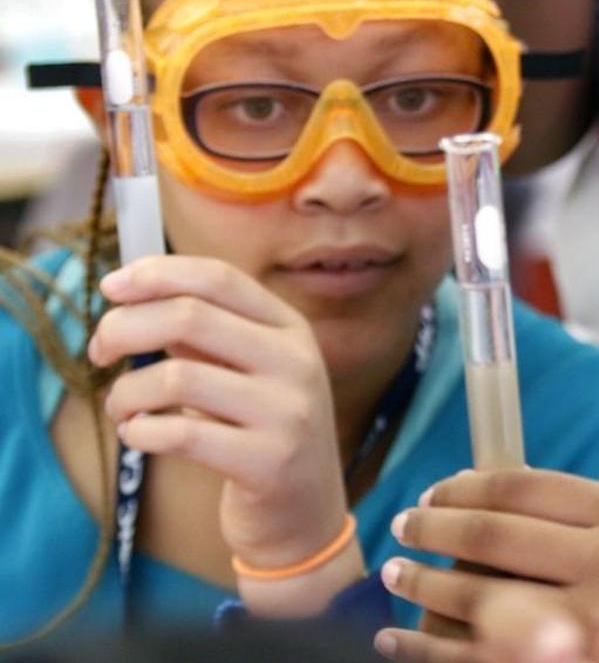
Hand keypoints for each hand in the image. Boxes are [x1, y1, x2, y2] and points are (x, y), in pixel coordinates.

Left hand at [89, 256, 359, 613]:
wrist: (304, 518)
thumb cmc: (261, 437)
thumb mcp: (249, 373)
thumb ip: (205, 334)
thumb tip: (133, 297)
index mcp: (291, 330)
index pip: (218, 278)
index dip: (157, 274)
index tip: (110, 288)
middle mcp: (297, 363)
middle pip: (189, 316)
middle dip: (124, 328)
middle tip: (99, 353)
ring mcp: (288, 413)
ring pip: (176, 376)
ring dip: (126, 391)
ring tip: (121, 409)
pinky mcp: (268, 463)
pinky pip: (179, 435)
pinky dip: (141, 432)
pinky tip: (139, 436)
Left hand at [373, 470, 598, 662]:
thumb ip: (584, 517)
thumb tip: (487, 491)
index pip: (521, 487)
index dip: (464, 488)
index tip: (436, 493)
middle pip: (490, 534)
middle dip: (432, 528)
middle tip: (404, 525)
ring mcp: (587, 627)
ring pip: (475, 595)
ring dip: (421, 584)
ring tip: (396, 573)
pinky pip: (472, 659)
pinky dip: (423, 649)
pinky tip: (397, 638)